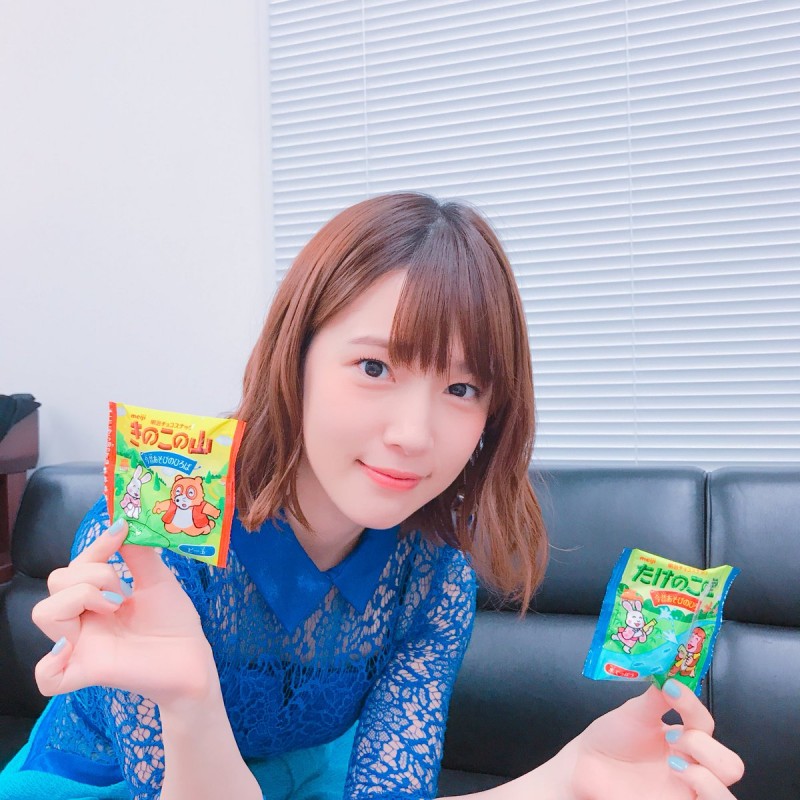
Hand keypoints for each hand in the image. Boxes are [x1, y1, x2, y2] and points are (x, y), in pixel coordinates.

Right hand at [32, 519, 214, 704]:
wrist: (191, 659)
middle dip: (91, 574)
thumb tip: (122, 522)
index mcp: (97, 597)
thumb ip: (138, 553)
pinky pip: (47, 677)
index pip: (76, 564)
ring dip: (78, 599)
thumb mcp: (157, 579)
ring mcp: (82, 647)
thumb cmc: (173, 621)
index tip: (120, 533)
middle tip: (122, 591)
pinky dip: (51, 664)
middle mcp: (83, 620)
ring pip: (43, 613)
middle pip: (55, 581)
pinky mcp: (88, 672)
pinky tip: (74, 648)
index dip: (94, 546)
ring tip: (114, 609)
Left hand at [567, 680, 743, 798]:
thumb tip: (676, 668)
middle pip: (731, 765)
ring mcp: (685, 792)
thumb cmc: (610, 738)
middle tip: (672, 738)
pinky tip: (678, 777)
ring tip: (674, 762)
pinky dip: (705, 790)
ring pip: (728, 797)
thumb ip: (657, 695)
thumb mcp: (634, 712)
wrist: (585, 765)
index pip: (706, 724)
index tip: (671, 688)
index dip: (693, 704)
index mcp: (683, 740)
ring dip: (708, 776)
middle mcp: (691, 768)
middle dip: (705, 748)